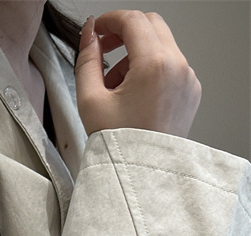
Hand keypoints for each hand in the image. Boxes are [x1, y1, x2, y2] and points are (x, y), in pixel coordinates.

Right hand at [75, 10, 200, 137]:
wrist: (141, 174)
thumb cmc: (119, 145)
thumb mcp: (89, 101)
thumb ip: (86, 61)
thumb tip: (88, 36)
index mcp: (154, 65)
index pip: (133, 21)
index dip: (110, 20)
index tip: (96, 30)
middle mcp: (178, 67)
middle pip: (151, 25)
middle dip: (125, 32)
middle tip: (103, 49)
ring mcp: (188, 79)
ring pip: (161, 45)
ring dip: (135, 54)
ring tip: (113, 85)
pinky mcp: (190, 91)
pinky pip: (170, 65)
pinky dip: (149, 69)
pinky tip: (130, 94)